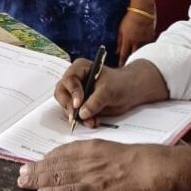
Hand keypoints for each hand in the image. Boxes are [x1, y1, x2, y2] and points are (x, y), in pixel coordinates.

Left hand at [17, 140, 172, 190]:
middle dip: (36, 169)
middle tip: (20, 174)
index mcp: (89, 147)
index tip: (33, 163)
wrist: (149, 168)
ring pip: (57, 177)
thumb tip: (75, 160)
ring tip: (23, 183)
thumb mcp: (108, 149)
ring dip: (38, 180)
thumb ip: (91, 154)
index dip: (45, 159)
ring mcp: (89, 175)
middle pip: (54, 165)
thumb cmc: (133, 159)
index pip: (61, 153)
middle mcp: (85, 159)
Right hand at [53, 57, 167, 126]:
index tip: (78, 104)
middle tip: (77, 117)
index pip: (69, 79)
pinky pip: (75, 114)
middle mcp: (74, 80)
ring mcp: (75, 93)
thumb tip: (82, 114)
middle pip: (62, 94)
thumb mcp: (109, 90)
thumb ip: (95, 101)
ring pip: (66, 106)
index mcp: (79, 68)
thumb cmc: (119, 84)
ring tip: (92, 122)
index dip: (72, 92)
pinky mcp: (79, 105)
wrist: (129, 91)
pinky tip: (94, 122)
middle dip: (69, 107)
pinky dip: (82, 121)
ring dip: (77, 117)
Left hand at [116, 9, 155, 65]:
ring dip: (140, 58)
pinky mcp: (151, 37)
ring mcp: (144, 40)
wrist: (142, 11)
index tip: (121, 67)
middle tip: (130, 69)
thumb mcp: (121, 29)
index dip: (122, 62)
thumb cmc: (130, 18)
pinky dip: (148, 50)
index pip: (124, 54)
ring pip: (143, 52)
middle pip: (134, 56)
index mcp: (127, 40)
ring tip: (139, 64)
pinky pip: (149, 46)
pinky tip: (148, 55)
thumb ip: (119, 41)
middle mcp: (136, 42)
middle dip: (131, 62)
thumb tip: (117, 51)